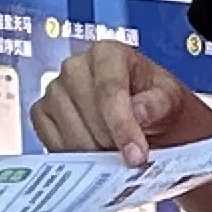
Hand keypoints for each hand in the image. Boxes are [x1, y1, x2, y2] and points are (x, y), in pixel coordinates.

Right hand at [31, 40, 211, 163]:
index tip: (136, 155)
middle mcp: (74, 66)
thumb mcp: (170, 99)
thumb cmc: (155, 101)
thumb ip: (158, 104)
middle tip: (130, 158)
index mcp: (107, 53)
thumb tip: (139, 112)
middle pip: (88, 115)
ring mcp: (54, 89)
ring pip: (69, 132)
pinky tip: (94, 155)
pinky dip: (73, 156)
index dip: (122, 126)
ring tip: (114, 154)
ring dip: (94, 153)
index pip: (109, 90)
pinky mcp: (41, 112)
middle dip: (111, 143)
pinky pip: (51, 141)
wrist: (142, 114)